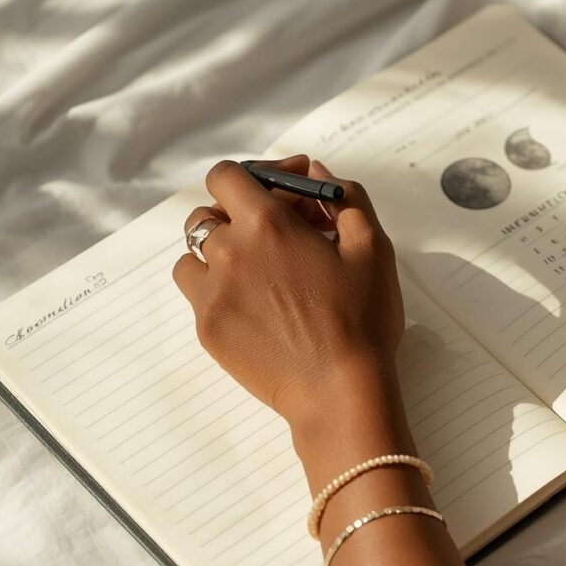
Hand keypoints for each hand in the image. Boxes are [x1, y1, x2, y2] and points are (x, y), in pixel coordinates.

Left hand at [173, 156, 404, 439]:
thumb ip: (345, 198)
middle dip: (241, 214)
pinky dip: (220, 288)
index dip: (254, 174)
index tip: (286, 190)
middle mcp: (228, 253)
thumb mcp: (373, 248)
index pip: (226, 175)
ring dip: (220, 251)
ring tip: (259, 271)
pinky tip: (257, 305)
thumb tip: (316, 174)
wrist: (338, 391)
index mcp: (266, 225)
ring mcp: (210, 294)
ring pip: (193, 254)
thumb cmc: (362, 318)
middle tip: (281, 234)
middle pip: (207, 212)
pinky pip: (198, 294)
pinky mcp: (207, 329)